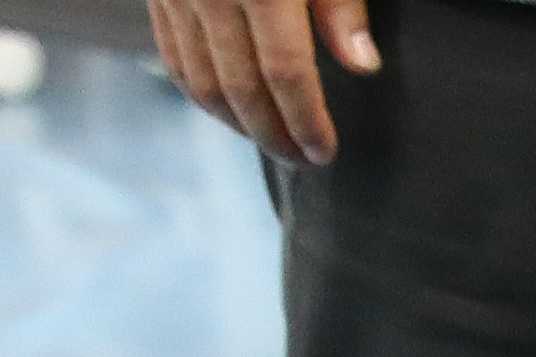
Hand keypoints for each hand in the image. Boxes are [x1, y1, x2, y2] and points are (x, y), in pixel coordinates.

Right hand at [150, 0, 377, 160]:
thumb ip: (341, 1)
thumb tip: (362, 66)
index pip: (286, 74)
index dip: (306, 122)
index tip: (326, 153)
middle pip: (241, 89)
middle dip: (274, 136)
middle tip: (303, 161)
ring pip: (200, 82)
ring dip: (237, 125)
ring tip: (272, 144)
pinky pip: (173, 57)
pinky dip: (201, 93)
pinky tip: (231, 111)